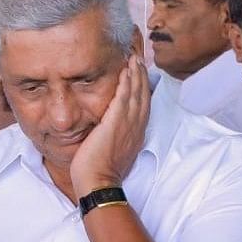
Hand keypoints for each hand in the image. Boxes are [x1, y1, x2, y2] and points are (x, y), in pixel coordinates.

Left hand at [70, 53, 150, 200]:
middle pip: (143, 96)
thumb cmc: (100, 172)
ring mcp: (127, 125)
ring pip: (136, 94)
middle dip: (142, 76)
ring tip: (134, 58)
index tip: (140, 74)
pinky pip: (123, 99)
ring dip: (135, 75)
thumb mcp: (113, 150)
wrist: (98, 183)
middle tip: (139, 59)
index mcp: (136, 133)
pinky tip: (125, 71)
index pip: (143, 105)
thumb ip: (116, 136)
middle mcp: (135, 127)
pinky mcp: (114, 124)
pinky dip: (126, 84)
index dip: (143, 88)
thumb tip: (109, 128)